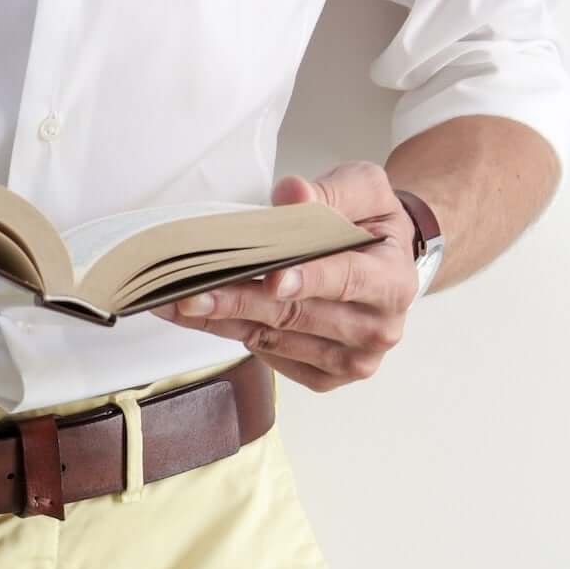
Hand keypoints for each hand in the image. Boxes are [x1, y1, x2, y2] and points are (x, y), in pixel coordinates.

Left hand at [153, 162, 418, 391]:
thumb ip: (331, 192)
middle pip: (297, 316)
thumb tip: (293, 195)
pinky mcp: (324, 377)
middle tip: (190, 293)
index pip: (347, 280)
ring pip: (274, 340)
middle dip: (240, 302)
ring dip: (221, 321)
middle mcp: (377, 329)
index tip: (271, 279)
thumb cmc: (370, 225)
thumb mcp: (364, 190)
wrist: (383, 262)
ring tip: (175, 302)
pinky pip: (269, 357)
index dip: (308, 279)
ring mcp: (351, 360)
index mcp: (393, 282)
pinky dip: (231, 334)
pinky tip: (201, 317)